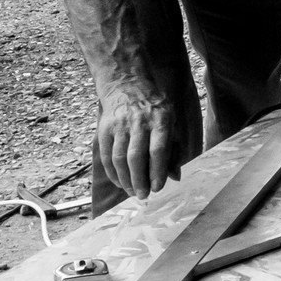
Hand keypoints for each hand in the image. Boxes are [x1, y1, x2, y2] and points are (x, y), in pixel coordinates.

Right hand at [97, 84, 179, 199]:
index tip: (158, 187)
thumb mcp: (171, 121)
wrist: (126, 85)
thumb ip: (174, 149)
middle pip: (136, 156)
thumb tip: (176, 177)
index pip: (158, 149)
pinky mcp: (104, 129)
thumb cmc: (154, 108)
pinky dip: (112, 172)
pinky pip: (106, 156)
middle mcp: (138, 122)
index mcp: (160, 119)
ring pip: (119, 158)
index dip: (158, 170)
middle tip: (144, 195)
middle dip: (139, 179)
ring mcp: (119, 125)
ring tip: (133, 192)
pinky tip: (119, 182)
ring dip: (125, 179)